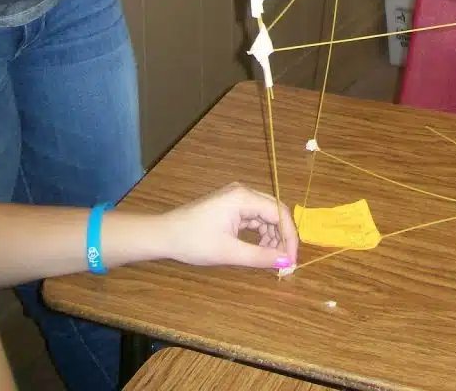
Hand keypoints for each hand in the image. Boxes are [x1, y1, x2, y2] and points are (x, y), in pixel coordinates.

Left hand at [162, 183, 297, 269]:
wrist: (164, 235)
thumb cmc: (194, 242)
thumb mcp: (229, 252)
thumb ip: (260, 256)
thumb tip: (286, 261)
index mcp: (244, 197)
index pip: (279, 212)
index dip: (290, 236)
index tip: (292, 260)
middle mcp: (243, 192)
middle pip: (275, 211)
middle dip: (283, 236)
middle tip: (285, 261)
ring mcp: (236, 198)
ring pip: (265, 215)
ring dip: (272, 236)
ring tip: (270, 258)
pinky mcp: (230, 206)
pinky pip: (254, 217)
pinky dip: (260, 233)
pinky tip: (259, 249)